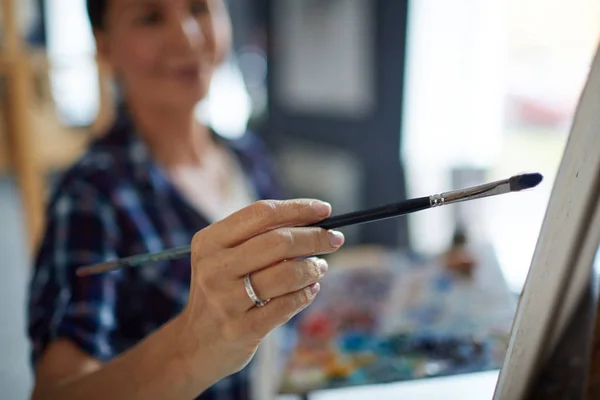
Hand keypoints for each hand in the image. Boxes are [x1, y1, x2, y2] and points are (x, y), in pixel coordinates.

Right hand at [179, 199, 344, 384]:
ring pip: (287, 274)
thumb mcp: (224, 257)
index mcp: (210, 241)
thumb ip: (259, 237)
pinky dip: (306, 294)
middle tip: (334, 238)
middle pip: (278, 241)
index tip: (324, 209)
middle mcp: (215, 268)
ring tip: (320, 267)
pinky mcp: (242, 329)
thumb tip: (312, 220)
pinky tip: (310, 290)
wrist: (196, 344)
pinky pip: (287, 305)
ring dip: (313, 268)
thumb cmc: (221, 290)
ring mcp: (226, 300)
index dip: (297, 209)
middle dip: (315, 237)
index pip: (261, 214)